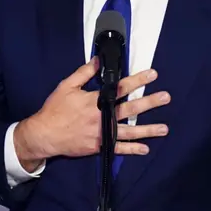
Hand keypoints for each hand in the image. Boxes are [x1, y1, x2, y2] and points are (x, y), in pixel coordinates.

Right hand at [14, 57, 170, 168]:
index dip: (138, 80)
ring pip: (129, 132)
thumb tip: (99, 61)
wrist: (44, 135)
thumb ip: (84, 73)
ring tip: (164, 128)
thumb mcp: (66, 86)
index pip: (121, 88)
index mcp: (94, 100)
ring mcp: (101, 134)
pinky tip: (145, 149)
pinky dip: (132, 150)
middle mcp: (101, 117)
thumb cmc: (54, 110)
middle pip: (130, 110)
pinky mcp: (98, 147)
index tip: (153, 74)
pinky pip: (118, 149)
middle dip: (150, 103)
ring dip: (148, 130)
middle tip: (166, 97)